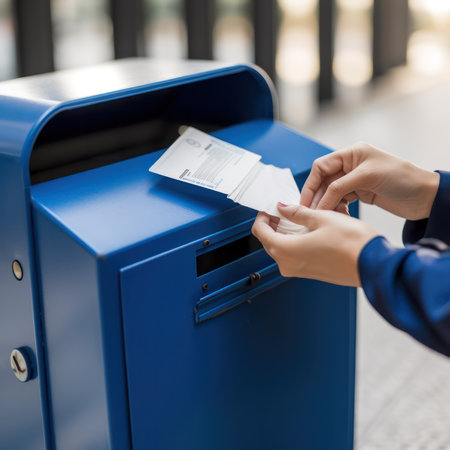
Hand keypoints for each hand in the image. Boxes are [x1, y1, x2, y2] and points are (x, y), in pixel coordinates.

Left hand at [252, 204, 377, 286]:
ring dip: (285, 233)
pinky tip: (308, 230)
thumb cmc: (351, 244)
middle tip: (283, 210)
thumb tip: (283, 208)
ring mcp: (299, 271)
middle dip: (273, 224)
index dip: (262, 217)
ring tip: (298, 217)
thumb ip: (297, 213)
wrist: (373, 265)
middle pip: (269, 241)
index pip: (260, 232)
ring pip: (281, 249)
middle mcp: (288, 264)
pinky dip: (295, 242)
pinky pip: (294, 256)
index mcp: (285, 250)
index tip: (270, 208)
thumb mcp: (321, 218)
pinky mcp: (310, 273)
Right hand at [301, 142, 439, 219]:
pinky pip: (341, 202)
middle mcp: (351, 166)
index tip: (305, 202)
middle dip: (317, 198)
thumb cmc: (402, 177)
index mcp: (352, 154)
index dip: (311, 184)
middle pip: (324, 182)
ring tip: (326, 217)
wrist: (425, 196)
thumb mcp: (367, 177)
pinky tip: (339, 216)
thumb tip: (319, 203)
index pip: (321, 167)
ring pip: (331, 193)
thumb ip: (339, 187)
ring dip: (327, 205)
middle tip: (311, 214)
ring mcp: (355, 181)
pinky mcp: (361, 194)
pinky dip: (337, 209)